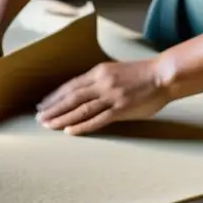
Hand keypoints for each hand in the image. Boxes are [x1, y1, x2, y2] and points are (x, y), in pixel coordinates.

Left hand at [35, 59, 168, 134]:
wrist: (163, 75)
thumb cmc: (141, 74)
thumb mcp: (115, 71)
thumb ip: (100, 81)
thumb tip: (85, 93)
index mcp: (98, 72)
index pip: (70, 86)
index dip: (55, 96)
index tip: (42, 104)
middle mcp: (101, 83)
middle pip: (71, 97)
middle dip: (53, 108)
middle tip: (39, 118)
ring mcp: (111, 96)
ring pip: (80, 109)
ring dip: (62, 118)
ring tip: (49, 125)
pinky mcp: (120, 109)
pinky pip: (97, 119)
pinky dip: (82, 126)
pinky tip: (70, 131)